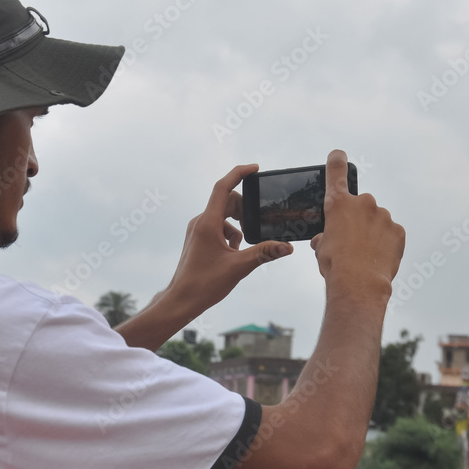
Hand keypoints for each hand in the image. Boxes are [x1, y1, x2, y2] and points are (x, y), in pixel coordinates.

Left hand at [164, 163, 293, 320]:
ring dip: (237, 228)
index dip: (239, 174)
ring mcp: (197, 230)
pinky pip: (218, 228)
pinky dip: (229, 236)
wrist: (181, 300)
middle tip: (256, 227)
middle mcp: (200, 222)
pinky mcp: (198, 239)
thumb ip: (264, 253)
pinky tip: (232, 256)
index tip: (255, 168)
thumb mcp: (239, 267)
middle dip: (244, 211)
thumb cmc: (204, 284)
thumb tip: (287, 247)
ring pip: (223, 217)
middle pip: (227, 202)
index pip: (223, 187)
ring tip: (240, 251)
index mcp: (208, 223)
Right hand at [310, 150, 404, 296]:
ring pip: (376, 221)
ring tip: (364, 255)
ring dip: (372, 232)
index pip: (336, 170)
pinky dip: (385, 243)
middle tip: (351, 242)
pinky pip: (390, 234)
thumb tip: (327, 239)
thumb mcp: (320, 248)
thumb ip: (325, 235)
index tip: (339, 154)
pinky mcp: (398, 230)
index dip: (337, 160)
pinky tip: (377, 257)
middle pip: (360, 206)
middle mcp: (363, 203)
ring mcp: (383, 216)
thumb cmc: (336, 265)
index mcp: (338, 203)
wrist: (359, 283)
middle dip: (357, 220)